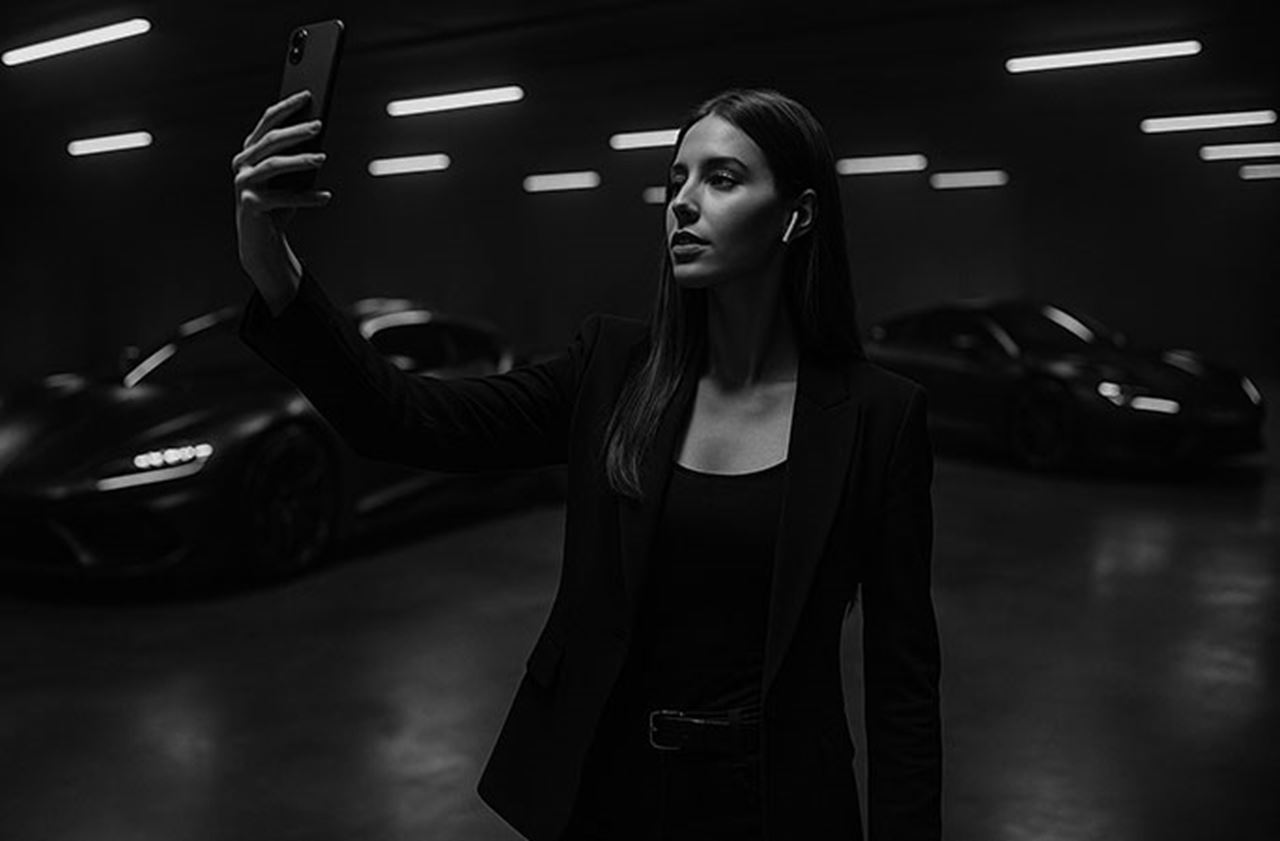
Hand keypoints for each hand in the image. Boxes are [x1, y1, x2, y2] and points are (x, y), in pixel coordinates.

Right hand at [231, 90, 331, 301]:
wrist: (261, 240)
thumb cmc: (277, 204)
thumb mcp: (289, 178)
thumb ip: (297, 157)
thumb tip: (318, 132)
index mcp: (250, 151)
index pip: (267, 122)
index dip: (286, 107)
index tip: (308, 95)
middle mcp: (243, 163)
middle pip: (271, 140)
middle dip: (296, 131)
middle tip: (319, 126)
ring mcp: (244, 183)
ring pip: (274, 164)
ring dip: (300, 160)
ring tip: (323, 158)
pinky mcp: (250, 204)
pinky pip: (282, 198)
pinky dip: (307, 197)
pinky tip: (326, 196)